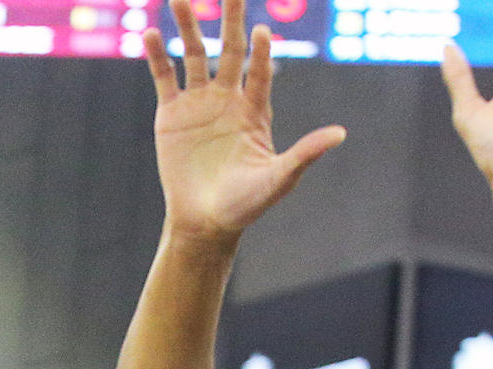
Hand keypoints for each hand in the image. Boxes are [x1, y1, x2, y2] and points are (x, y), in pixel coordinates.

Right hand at [145, 0, 343, 242]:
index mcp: (254, 110)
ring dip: (188, 25)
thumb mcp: (278, 180)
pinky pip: (165, 76)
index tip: (261, 33)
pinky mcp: (171, 113)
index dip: (261, 52)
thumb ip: (305, 154)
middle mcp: (227, 98)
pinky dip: (157, 54)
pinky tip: (151, 32)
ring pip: (194, 53)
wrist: (204, 223)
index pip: (259, 71)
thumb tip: (341, 134)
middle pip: (231, 48)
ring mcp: (199, 102)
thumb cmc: (245, 206)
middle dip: (231, 18)